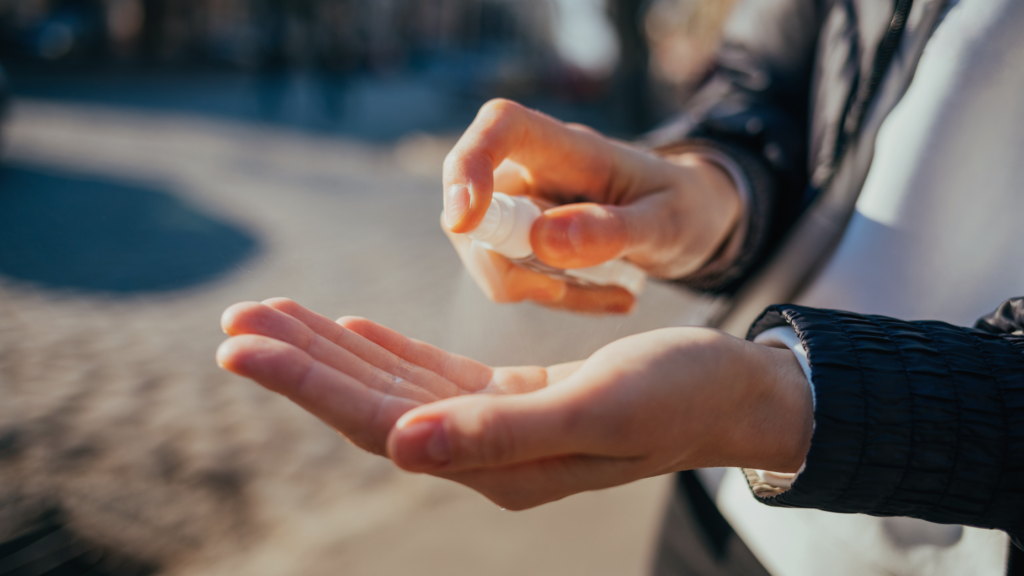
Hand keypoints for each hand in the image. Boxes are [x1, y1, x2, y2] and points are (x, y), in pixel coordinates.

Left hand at [217, 299, 812, 509]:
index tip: (243, 345)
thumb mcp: (594, 409)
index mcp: (498, 465)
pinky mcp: (513, 398)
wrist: (732, 392)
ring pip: (396, 384)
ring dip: (335, 349)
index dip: (307, 386)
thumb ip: (497, 434)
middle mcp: (485, 453)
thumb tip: (399, 448)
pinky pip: (434, 373)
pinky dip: (389, 348)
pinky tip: (353, 330)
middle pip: (373, 404)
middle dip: (302, 362)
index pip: (380, 424)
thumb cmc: (678, 397)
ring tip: (276, 315)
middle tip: (236, 319)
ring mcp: (497, 426)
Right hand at [441, 99, 740, 313]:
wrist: (695, 221)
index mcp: (567, 146)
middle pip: (475, 210)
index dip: (468, 165)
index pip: (500, 128)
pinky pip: (511, 278)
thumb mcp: (668, 222)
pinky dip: (554, 297)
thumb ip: (612, 230)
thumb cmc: (685, 207)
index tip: (466, 219)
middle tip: (571, 287)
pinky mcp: (523, 241)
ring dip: (539, 288)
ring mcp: (522, 206)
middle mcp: (532, 170)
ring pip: (485, 254)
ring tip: (614, 292)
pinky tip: (610, 297)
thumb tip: (541, 241)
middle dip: (508, 265)